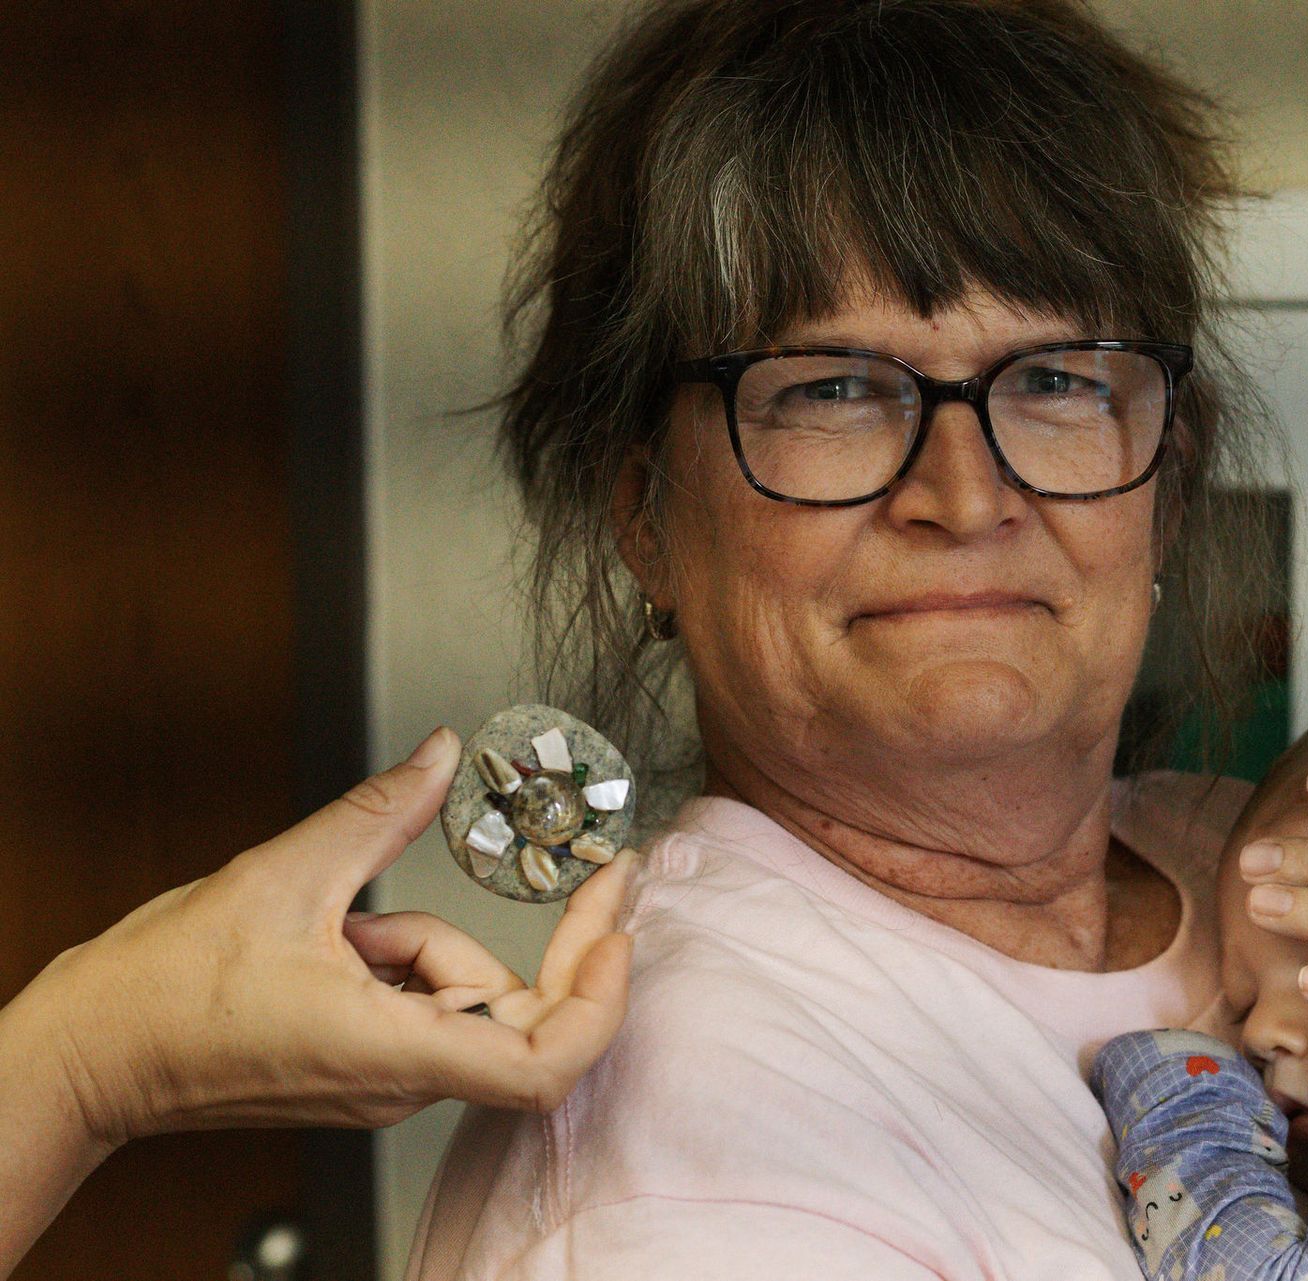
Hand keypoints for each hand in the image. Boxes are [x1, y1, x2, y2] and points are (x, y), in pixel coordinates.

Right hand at [14, 728, 636, 1143]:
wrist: (90, 1056)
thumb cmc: (164, 996)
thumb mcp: (284, 877)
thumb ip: (379, 812)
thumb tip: (440, 754)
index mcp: (394, 1051)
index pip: (543, 1064)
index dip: (600, 1004)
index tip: (621, 935)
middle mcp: (402, 1079)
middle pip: (524, 1016)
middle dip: (554, 943)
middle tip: (601, 876)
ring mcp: (386, 1078)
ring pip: (467, 995)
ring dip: (431, 940)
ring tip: (342, 922)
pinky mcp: (368, 1065)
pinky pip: (427, 1002)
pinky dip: (404, 955)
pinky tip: (339, 937)